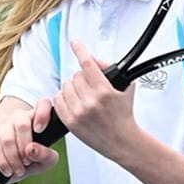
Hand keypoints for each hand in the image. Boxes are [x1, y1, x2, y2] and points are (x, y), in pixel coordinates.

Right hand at [0, 97, 58, 182]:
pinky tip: (8, 170)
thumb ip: (46, 156)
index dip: (43, 113)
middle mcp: (19, 115)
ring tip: (19, 170)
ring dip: (14, 158)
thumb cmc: (31, 162)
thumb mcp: (45, 162)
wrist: (7, 171)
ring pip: (7, 138)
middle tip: (27, 162)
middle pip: (22, 124)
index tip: (39, 130)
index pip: (43, 103)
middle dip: (25, 147)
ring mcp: (3, 122)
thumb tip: (31, 149)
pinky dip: (3, 162)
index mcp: (37, 118)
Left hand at [53, 40, 136, 159]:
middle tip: (90, 85)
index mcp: (104, 91)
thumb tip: (93, 59)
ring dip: (72, 87)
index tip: (75, 43)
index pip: (88, 64)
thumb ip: (109, 70)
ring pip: (66, 86)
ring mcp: (79, 112)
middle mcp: (91, 101)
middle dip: (82, 78)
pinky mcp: (71, 122)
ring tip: (82, 95)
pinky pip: (58, 100)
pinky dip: (63, 98)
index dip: (80, 50)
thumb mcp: (125, 88)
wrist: (122, 141)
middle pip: (76, 76)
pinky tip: (72, 101)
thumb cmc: (124, 114)